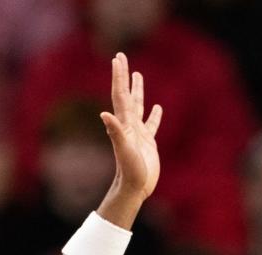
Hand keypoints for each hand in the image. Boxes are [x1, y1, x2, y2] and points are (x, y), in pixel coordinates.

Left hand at [101, 52, 162, 199]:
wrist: (134, 188)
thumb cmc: (129, 171)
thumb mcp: (124, 149)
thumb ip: (115, 131)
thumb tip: (104, 114)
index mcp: (125, 124)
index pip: (120, 95)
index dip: (119, 77)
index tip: (118, 58)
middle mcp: (130, 125)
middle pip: (127, 95)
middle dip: (125, 76)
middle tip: (122, 57)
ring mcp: (139, 133)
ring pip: (139, 106)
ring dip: (138, 90)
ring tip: (139, 75)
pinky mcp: (148, 143)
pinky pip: (152, 124)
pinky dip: (155, 115)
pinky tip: (158, 108)